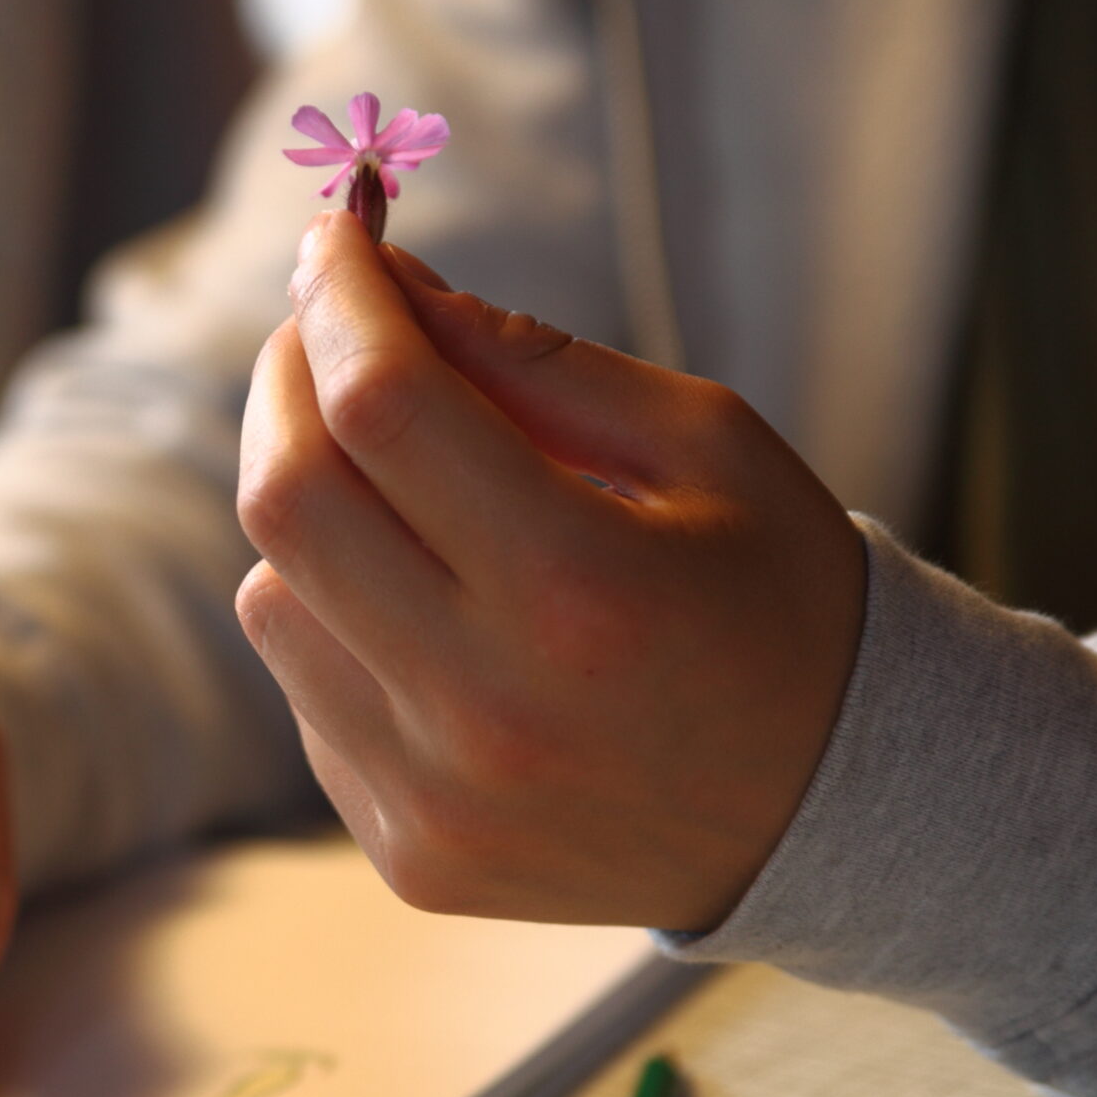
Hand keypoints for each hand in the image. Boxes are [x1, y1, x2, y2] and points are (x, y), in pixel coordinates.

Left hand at [234, 211, 866, 932]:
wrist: (827, 812)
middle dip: (288, 382)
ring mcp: (435, 800)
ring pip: (269, 598)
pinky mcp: (409, 855)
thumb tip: (378, 280)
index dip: (337, 298)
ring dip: (311, 513)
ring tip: (411, 500)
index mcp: (582, 590)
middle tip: (327, 335)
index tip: (333, 241)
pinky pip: (306, 694)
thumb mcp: (702, 445)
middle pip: (287, 500)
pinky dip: (340, 625)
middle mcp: (488, 710)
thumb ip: (530, 358)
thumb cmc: (775, 600)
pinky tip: (440, 622)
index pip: (381, 405)